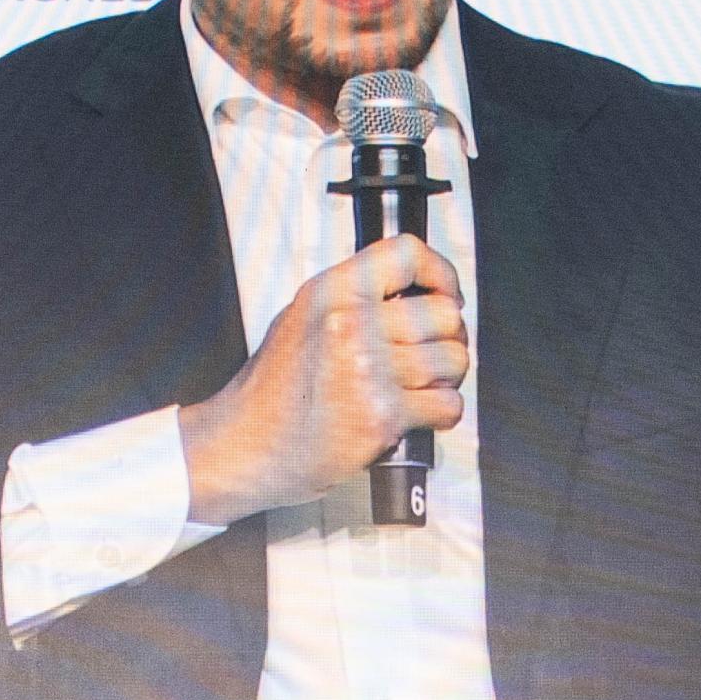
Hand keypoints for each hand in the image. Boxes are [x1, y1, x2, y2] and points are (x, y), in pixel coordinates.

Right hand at [177, 235, 468, 525]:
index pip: (409, 254)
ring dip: (445, 379)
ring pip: (454, 361)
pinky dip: (441, 415)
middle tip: (432, 356)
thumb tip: (409, 294)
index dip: (441, 274)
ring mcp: (368, 369)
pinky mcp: (381, 414)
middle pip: (445, 314)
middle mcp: (352, 323)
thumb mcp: (301, 318)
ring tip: (420, 389)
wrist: (246, 444)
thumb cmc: (273, 390)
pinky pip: (447, 405)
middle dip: (448, 338)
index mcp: (332, 292)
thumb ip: (351, 299)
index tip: (446, 294)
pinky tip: (415, 417)